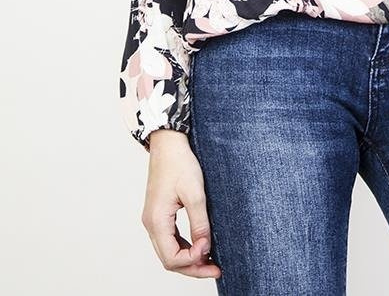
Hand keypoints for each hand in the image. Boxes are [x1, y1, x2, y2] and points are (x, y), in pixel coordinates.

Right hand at [141, 129, 221, 279]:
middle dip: (192, 267)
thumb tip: (205, 248)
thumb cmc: (180, 163)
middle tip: (216, 268)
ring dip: (188, 259)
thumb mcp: (195, 193)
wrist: (168, 143)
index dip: (193, 261)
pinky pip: (170, 240)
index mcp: (156, 221)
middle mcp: (151, 224)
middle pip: (169, 260)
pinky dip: (184, 247)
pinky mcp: (159, 214)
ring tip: (211, 261)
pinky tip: (200, 245)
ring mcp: (153, 220)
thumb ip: (199, 223)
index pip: (172, 258)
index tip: (212, 253)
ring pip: (169, 252)